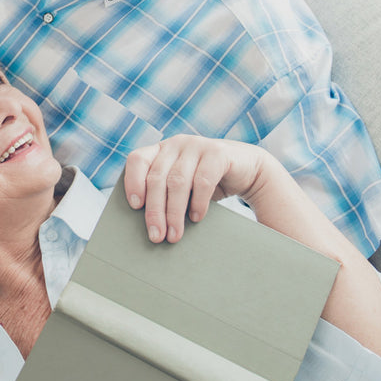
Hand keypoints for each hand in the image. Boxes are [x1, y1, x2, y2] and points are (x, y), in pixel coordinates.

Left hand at [123, 135, 266, 242]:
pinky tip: (196, 218)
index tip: (134, 206)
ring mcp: (197, 145)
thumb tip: (148, 227)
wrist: (247, 170)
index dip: (133, 181)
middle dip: (155, 210)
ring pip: (177, 181)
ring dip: (174, 212)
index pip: (137, 160)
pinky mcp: (218, 153)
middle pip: (157, 178)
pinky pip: (202, 180)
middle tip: (156, 236)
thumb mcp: (182, 186)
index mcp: (161, 150)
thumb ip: (164, 194)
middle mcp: (176, 144)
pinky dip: (198, 203)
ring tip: (174, 235)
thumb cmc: (206, 183)